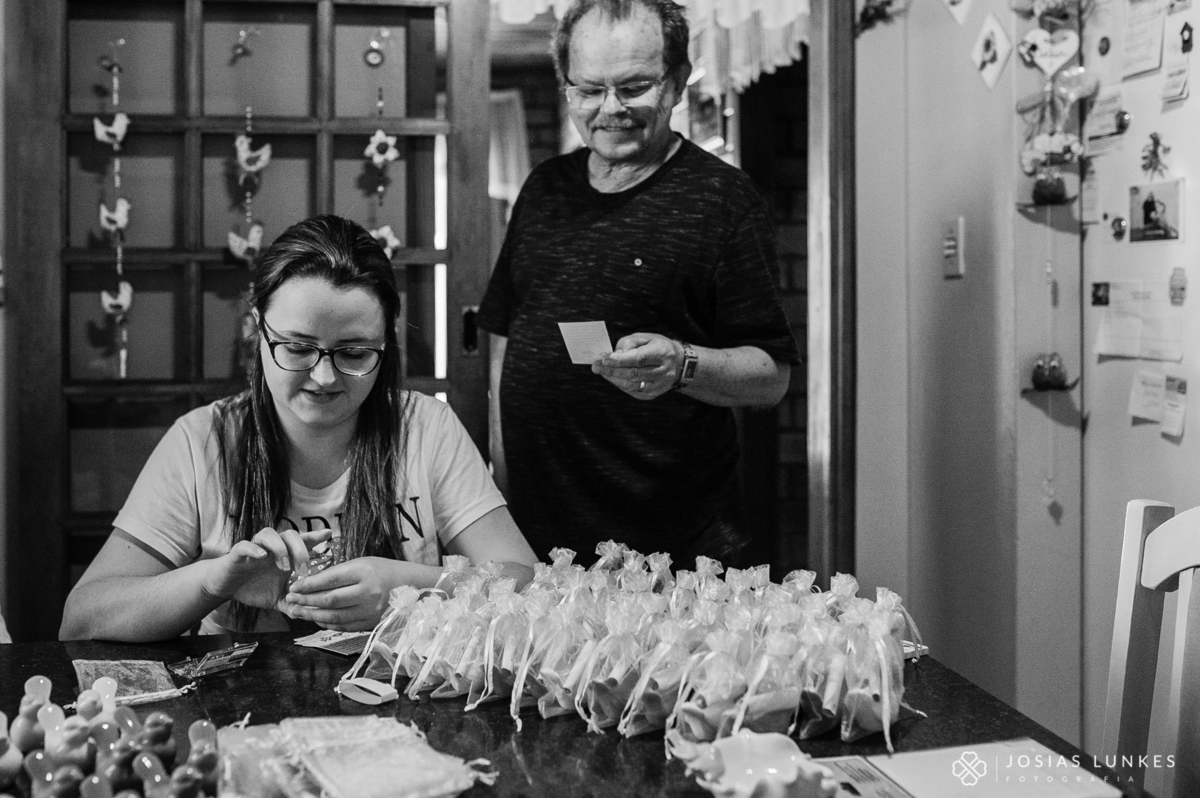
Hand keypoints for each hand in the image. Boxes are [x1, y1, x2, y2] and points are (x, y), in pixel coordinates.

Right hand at [203, 527, 329, 612]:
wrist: (226, 588)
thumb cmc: (254, 588)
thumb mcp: (277, 598)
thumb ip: (293, 603)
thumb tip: (310, 614)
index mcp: (284, 556)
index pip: (302, 541)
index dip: (315, 536)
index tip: (328, 534)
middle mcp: (272, 548)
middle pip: (290, 535)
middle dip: (300, 550)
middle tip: (303, 570)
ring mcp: (255, 548)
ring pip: (270, 533)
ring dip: (280, 548)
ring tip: (284, 566)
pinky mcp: (237, 553)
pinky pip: (246, 544)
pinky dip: (254, 548)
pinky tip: (262, 555)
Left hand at [283, 557, 403, 630]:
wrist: (410, 585)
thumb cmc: (381, 569)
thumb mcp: (361, 563)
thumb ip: (338, 573)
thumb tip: (310, 583)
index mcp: (364, 572)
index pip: (329, 580)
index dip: (308, 584)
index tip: (294, 586)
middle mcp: (367, 592)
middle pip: (330, 600)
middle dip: (306, 601)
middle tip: (290, 600)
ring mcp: (370, 610)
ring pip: (334, 616)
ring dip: (312, 615)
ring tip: (298, 612)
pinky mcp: (371, 623)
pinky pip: (344, 626)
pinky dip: (327, 624)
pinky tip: (316, 619)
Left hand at [592, 332, 681, 400]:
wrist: (677, 363)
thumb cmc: (656, 346)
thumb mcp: (645, 337)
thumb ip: (628, 343)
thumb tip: (613, 356)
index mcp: (663, 353)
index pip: (640, 359)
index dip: (621, 360)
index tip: (604, 358)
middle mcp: (664, 371)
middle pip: (635, 374)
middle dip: (613, 370)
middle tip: (596, 366)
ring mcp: (660, 385)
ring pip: (633, 386)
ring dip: (614, 379)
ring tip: (601, 371)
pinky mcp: (654, 394)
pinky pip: (633, 391)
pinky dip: (620, 384)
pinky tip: (612, 377)